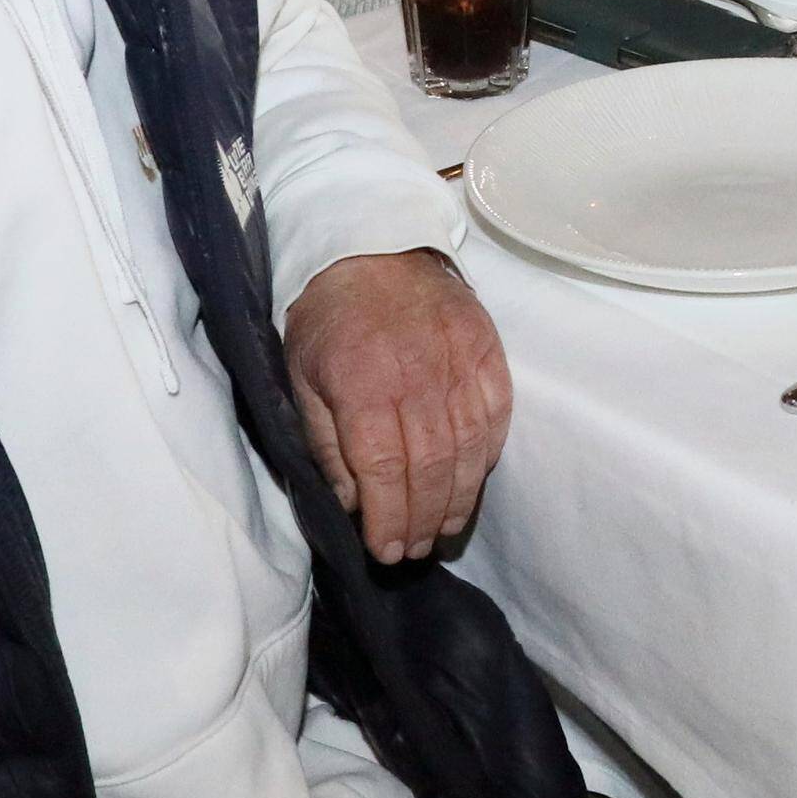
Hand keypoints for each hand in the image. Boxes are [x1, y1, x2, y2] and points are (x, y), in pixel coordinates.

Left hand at [287, 247, 512, 560]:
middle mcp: (418, 375)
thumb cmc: (328, 318)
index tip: (384, 551)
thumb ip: (326, 442)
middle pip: (430, 467)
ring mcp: (458, 361)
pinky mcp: (486, 349)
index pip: (384, 470)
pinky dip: (487, 454)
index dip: (388, 518)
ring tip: (443, 530)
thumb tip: (353, 501)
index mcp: (363, 384)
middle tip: (413, 550)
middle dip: (422, 519)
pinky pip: (496, 414)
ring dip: (458, 498)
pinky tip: (472, 480)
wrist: (373, 246)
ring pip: (468, 448)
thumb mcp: (301, 378)